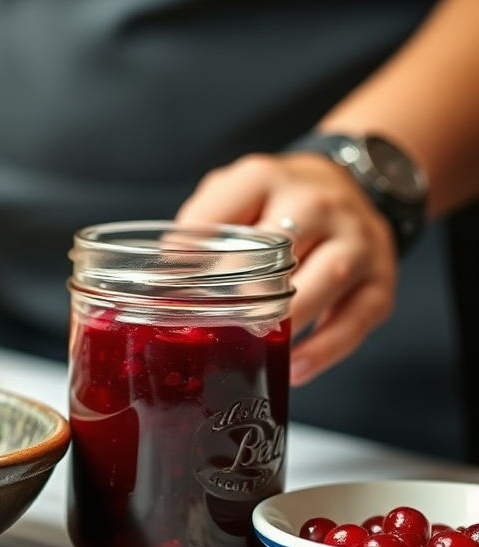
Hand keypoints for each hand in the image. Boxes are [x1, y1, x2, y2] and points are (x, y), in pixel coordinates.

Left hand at [175, 152, 397, 385]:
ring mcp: (356, 241)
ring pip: (325, 280)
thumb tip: (165, 273)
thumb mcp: (233, 193)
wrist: (351, 184)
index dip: (192, 258)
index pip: (220, 218)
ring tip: (253, 351)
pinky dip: (324, 349)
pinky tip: (293, 367)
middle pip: (279, 249)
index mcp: (267, 179)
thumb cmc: (277, 199)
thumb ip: (200, 225)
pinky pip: (354, 320)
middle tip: (216, 323)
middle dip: (245, 290)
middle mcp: (317, 204)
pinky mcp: (380, 280)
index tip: (171, 290)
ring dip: (287, 321)